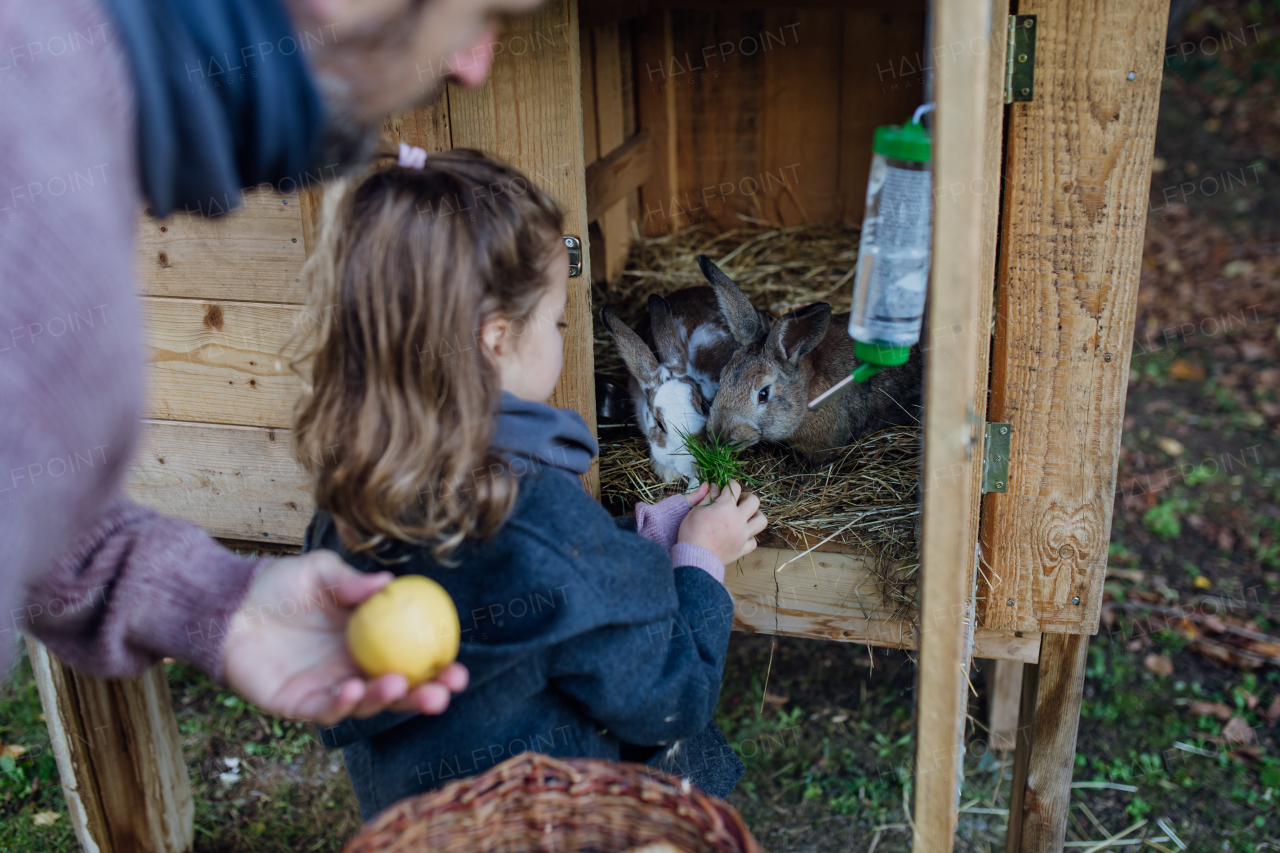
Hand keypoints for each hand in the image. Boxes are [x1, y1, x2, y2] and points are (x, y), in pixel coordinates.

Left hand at [221, 551, 468, 725]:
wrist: (229, 606)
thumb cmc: (277, 584)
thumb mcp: (320, 571)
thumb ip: (351, 581)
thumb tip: (389, 582)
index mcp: (368, 641)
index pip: (411, 659)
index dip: (436, 667)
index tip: (458, 666)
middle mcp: (353, 669)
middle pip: (398, 690)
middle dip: (426, 696)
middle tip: (447, 691)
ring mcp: (327, 689)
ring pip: (366, 705)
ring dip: (386, 700)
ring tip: (400, 684)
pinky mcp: (297, 704)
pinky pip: (325, 710)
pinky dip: (343, 704)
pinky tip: (354, 689)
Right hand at [676, 480, 766, 565]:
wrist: (695, 558)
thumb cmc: (692, 532)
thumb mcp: (696, 510)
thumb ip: (708, 497)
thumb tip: (715, 487)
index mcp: (726, 507)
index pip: (734, 487)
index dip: (730, 484)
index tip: (725, 487)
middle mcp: (738, 519)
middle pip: (754, 501)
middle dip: (746, 497)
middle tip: (738, 501)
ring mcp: (743, 535)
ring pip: (761, 521)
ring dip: (755, 515)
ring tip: (746, 517)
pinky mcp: (742, 549)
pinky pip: (754, 541)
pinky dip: (749, 537)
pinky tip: (742, 535)